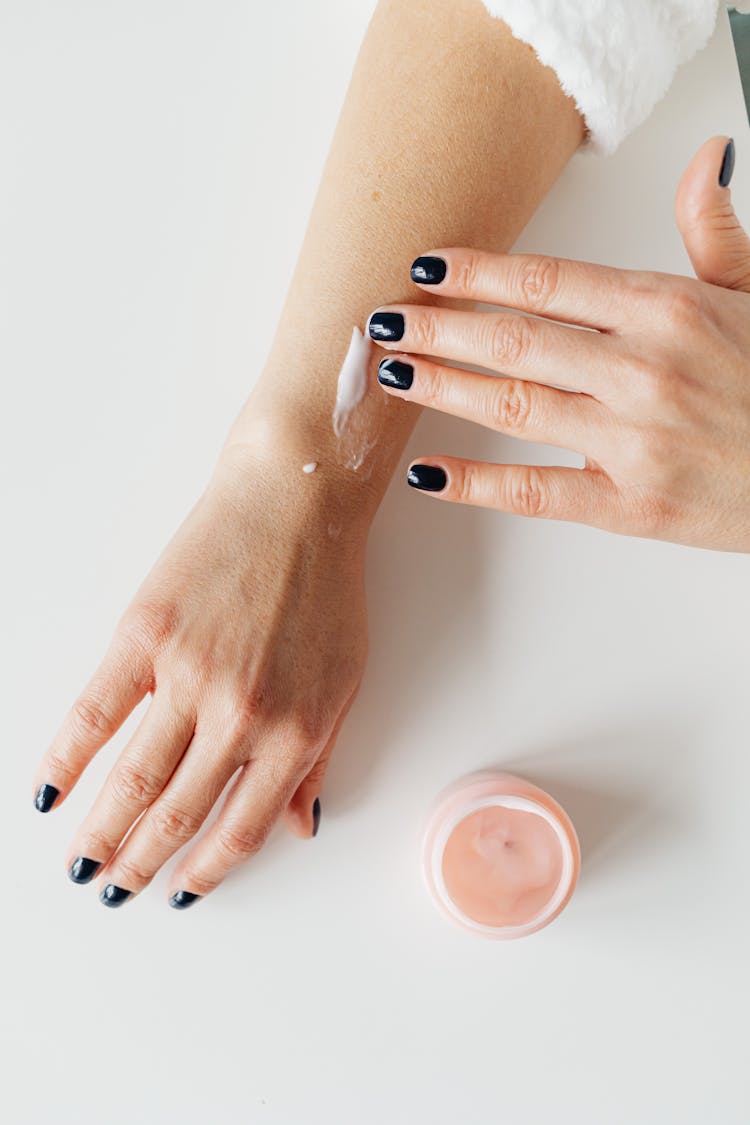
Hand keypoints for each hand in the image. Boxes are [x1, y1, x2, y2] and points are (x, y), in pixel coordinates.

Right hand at [32, 423, 367, 906]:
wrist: (296, 503)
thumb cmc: (327, 589)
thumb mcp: (344, 681)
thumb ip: (319, 759)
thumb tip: (301, 826)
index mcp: (296, 732)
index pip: (241, 829)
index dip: (204, 870)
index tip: (179, 890)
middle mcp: (242, 716)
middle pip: (177, 812)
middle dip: (141, 862)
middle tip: (112, 887)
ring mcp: (190, 676)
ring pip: (134, 778)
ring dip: (101, 830)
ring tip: (81, 862)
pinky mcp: (146, 637)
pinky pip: (95, 714)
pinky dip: (65, 759)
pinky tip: (49, 792)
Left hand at [370, 136, 749, 551]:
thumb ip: (713, 231)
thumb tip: (705, 160)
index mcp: (665, 311)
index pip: (547, 281)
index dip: (476, 273)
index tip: (427, 268)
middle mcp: (641, 371)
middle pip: (513, 340)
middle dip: (438, 327)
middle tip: (382, 322)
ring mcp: (632, 442)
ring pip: (513, 406)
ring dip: (442, 386)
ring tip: (392, 373)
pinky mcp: (629, 506)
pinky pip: (536, 492)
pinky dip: (476, 484)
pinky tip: (428, 475)